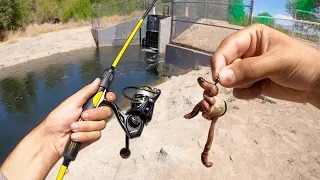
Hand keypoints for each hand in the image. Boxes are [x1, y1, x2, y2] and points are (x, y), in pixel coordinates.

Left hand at [0, 78, 115, 179]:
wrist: (52, 138)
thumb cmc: (59, 119)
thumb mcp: (72, 102)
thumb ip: (87, 91)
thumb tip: (97, 80)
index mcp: (89, 103)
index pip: (106, 98)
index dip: (110, 97)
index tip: (109, 97)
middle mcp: (94, 114)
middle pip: (107, 111)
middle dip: (94, 114)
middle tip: (83, 115)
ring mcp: (93, 125)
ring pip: (101, 124)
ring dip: (85, 126)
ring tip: (73, 127)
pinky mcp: (92, 136)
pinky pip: (96, 134)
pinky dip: (84, 135)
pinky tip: (75, 136)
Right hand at [211, 24, 319, 107]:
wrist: (317, 84)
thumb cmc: (301, 64)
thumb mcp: (276, 63)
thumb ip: (249, 70)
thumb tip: (222, 79)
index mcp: (251, 37)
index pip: (227, 47)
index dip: (219, 61)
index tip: (217, 78)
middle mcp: (246, 51)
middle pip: (224, 64)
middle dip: (230, 76)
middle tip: (241, 84)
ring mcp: (248, 68)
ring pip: (229, 79)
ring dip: (241, 85)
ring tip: (259, 85)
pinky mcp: (251, 82)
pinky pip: (237, 90)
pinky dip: (247, 93)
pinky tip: (261, 90)